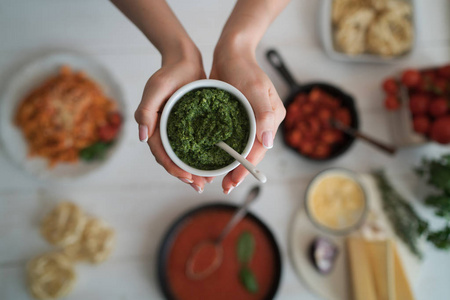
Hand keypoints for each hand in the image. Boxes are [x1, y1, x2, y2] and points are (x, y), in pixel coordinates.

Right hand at [134, 48, 211, 192]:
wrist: (184, 60)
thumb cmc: (169, 73)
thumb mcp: (156, 89)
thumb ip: (146, 112)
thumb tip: (141, 137)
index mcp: (153, 126)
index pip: (162, 154)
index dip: (173, 168)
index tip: (187, 177)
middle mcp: (165, 131)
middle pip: (173, 159)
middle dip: (185, 175)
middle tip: (200, 186)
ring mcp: (177, 129)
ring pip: (185, 155)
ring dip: (194, 169)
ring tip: (208, 180)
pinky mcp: (190, 125)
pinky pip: (195, 144)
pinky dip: (202, 155)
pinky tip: (213, 162)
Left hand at [210, 45, 285, 193]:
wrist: (230, 52)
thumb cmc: (245, 68)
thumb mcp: (255, 89)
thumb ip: (263, 115)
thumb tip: (268, 143)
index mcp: (272, 119)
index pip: (259, 149)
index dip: (246, 166)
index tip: (233, 180)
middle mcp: (261, 124)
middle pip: (250, 152)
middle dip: (238, 170)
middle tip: (224, 186)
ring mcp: (248, 122)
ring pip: (239, 148)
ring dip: (229, 163)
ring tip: (214, 178)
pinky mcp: (235, 119)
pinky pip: (230, 139)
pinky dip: (222, 150)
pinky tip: (210, 158)